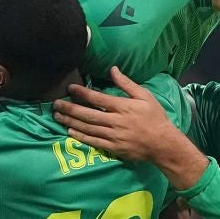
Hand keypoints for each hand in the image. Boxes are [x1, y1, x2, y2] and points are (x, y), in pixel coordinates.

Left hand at [53, 67, 208, 187]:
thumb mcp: (145, 96)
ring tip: (57, 117)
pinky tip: (70, 131)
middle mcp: (116, 121)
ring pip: (88, 128)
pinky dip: (81, 136)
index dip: (82, 93)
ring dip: (71, 122)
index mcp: (123, 107)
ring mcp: (114, 136)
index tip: (70, 89)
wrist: (163, 144)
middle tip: (55, 104)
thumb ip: (127, 84)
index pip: (98, 98)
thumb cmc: (155, 118)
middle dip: (70, 109)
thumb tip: (113, 70)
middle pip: (88, 114)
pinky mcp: (113, 148)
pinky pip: (94, 142)